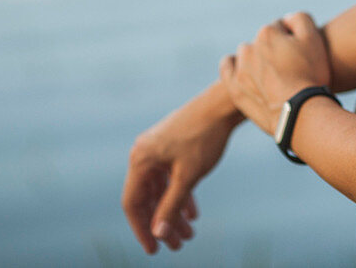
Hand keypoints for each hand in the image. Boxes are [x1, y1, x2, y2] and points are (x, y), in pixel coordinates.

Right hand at [122, 93, 239, 253]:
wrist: (222, 105)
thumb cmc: (204, 138)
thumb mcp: (188, 177)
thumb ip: (171, 206)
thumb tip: (159, 233)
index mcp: (141, 159)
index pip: (132, 203)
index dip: (141, 229)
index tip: (154, 250)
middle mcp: (144, 153)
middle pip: (147, 198)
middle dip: (162, 223)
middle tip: (177, 246)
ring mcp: (157, 149)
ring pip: (161, 189)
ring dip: (173, 212)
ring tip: (189, 234)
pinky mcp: (171, 146)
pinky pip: (170, 177)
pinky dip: (180, 195)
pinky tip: (193, 213)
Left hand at [219, 12, 330, 135]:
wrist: (301, 113)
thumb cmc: (310, 75)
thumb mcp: (313, 39)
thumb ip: (299, 19)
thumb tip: (286, 19)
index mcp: (268, 32)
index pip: (281, 29)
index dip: (294, 40)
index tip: (302, 55)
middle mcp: (250, 47)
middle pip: (264, 42)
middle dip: (275, 50)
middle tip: (291, 68)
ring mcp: (240, 68)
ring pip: (248, 55)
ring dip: (257, 59)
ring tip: (274, 76)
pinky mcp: (235, 87)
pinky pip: (227, 67)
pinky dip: (234, 65)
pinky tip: (245, 70)